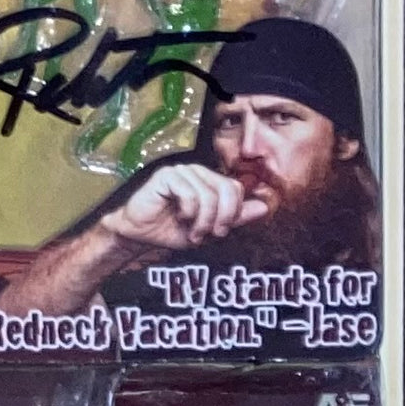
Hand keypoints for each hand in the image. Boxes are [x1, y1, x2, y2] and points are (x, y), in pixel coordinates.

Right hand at [99, 163, 269, 251]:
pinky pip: (189, 193)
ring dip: (202, 221)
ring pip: (209, 195)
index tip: (220, 231)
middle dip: (221, 218)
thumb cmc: (171, 229)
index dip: (233, 213)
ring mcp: (182, 171)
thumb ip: (235, 218)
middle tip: (209, 234)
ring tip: (192, 231)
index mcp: (209, 181)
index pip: (236, 188)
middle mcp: (198, 172)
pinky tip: (179, 217)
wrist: (140, 233)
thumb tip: (264, 207)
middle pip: (228, 189)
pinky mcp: (166, 175)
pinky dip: (188, 212)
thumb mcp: (209, 229)